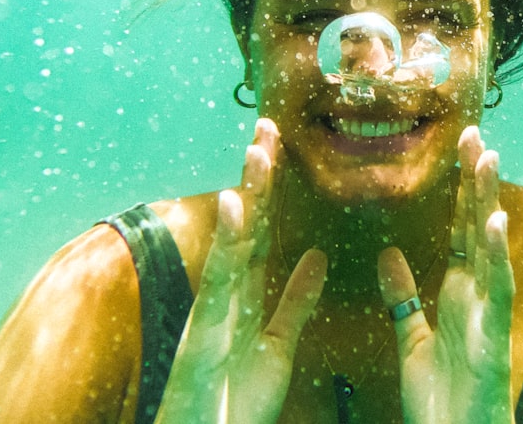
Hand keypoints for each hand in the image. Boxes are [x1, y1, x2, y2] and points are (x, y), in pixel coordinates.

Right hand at [155, 118, 326, 423]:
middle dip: (258, 176)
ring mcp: (213, 310)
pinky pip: (220, 281)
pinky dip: (229, 240)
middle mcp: (227, 294)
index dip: (272, 189)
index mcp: (246, 295)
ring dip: (247, 193)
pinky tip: (235, 202)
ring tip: (258, 149)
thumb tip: (318, 257)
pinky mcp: (205, 333)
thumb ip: (295, 300)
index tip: (278, 146)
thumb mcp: (277, 344)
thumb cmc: (235, 403)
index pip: (263, 229)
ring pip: (234, 241)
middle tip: (268, 127)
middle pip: (248, 225)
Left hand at [378, 126, 515, 423]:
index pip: (459, 229)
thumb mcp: (414, 340)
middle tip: (474, 134)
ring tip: (487, 158)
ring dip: (488, 202)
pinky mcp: (493, 337)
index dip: (460, 190)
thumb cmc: (441, 401)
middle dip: (475, 181)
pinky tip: (490, 220)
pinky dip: (494, 254)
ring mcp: (488, 314)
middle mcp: (477, 295)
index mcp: (457, 294)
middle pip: (475, 227)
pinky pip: (495, 289)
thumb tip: (388, 253)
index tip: (461, 149)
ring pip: (490, 247)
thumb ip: (403, 297)